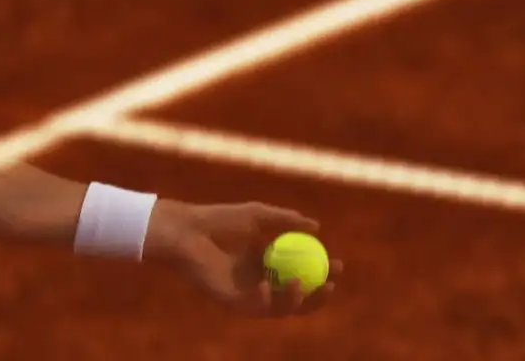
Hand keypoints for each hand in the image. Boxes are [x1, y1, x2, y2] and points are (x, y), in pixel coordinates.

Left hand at [148, 200, 340, 316]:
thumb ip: (286, 220)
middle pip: (297, 297)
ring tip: (299, 283)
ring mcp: (247, 294)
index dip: (322, 272)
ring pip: (281, 308)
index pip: (302, 274)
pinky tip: (268, 285)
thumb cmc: (217, 219)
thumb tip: (317, 226)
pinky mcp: (232, 303)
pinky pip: (256, 308)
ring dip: (295, 300)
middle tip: (331, 282)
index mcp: (268, 264)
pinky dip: (266, 300)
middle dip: (318, 295)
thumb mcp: (258, 215)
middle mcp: (261, 282)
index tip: (339, 263)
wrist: (185, 230)